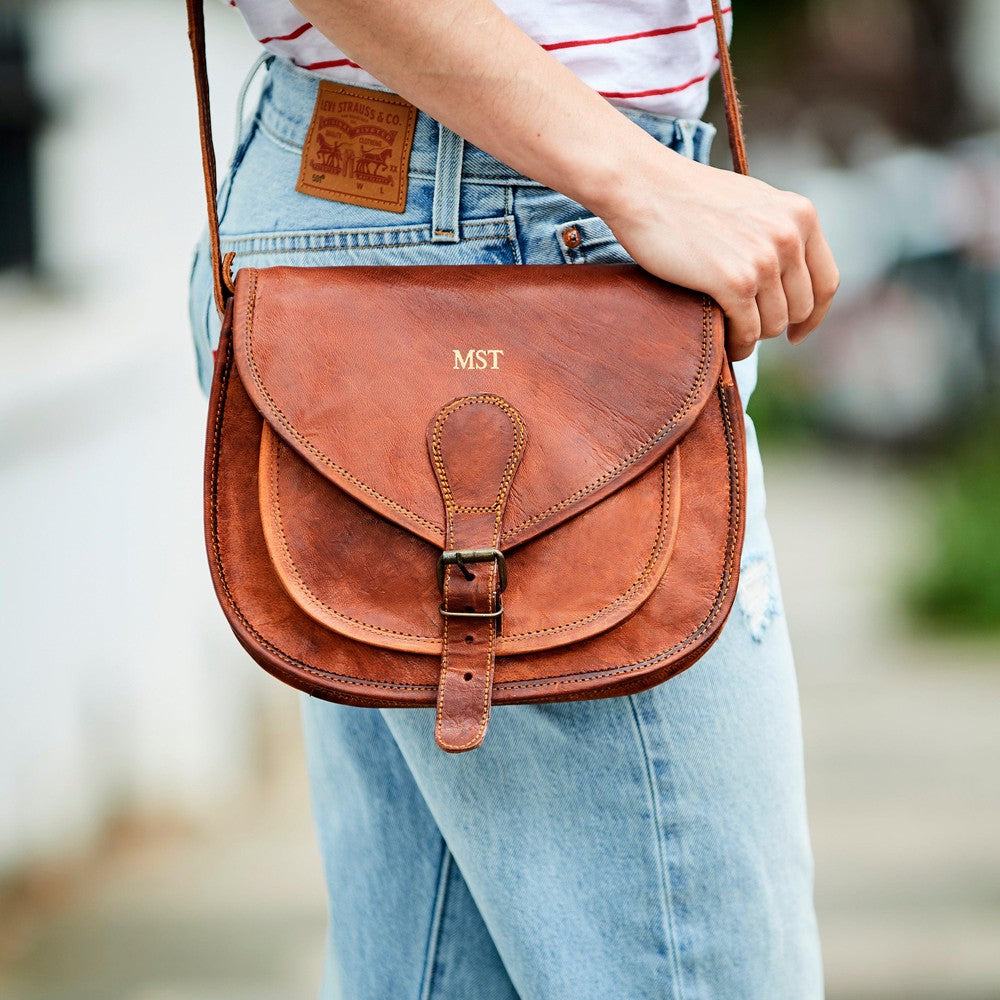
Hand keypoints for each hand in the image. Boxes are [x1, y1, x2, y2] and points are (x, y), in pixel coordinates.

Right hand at [599, 151, 839, 361]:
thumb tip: (787, 274)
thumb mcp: (752, 203)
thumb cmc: (687, 197)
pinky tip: (726, 345)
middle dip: (775, 324)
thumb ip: (777, 231)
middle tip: (747, 327)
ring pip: (774, 325)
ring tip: (730, 333)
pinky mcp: (734, 281)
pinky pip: (748, 331)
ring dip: (752, 335)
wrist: (644, 186)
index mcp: (801, 215)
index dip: (814, 315)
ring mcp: (764, 259)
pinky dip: (738, 345)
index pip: (826, 282)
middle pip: (800, 308)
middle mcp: (790, 235)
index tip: (796, 332)